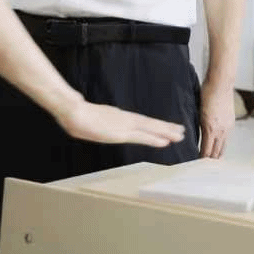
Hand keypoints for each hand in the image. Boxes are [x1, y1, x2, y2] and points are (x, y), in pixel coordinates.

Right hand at [56, 98, 186, 147]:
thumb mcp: (90, 119)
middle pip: (149, 123)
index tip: (164, 127)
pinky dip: (155, 139)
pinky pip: (143, 137)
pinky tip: (166, 142)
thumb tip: (95, 122)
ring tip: (180, 134)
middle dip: (166, 128)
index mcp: (117, 116)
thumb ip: (97, 122)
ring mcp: (124, 125)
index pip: (140, 121)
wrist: (72, 111)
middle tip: (181, 130)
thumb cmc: (76, 115)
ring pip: (151, 128)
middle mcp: (125, 119)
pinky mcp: (121, 133)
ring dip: (166, 132)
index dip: (153, 125)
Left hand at [199, 84, 234, 158]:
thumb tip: (195, 137)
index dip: (201, 160)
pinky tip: (218, 145)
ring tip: (211, 161)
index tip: (196, 164)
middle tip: (203, 167)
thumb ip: (199, 127)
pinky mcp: (231, 122)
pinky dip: (221, 144)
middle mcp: (221, 130)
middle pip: (216, 153)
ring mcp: (228, 127)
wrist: (221, 83)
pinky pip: (226, 138)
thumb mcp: (198, 112)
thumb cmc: (207, 93)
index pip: (206, 152)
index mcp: (210, 129)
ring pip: (223, 147)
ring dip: (217, 154)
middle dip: (210, 161)